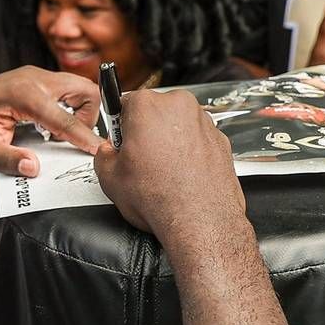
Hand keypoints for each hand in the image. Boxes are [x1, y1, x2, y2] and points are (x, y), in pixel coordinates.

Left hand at [0, 66, 102, 175]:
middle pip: (84, 90)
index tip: (98, 152)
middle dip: (89, 118)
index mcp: (21, 93)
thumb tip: (34, 168)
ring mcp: (33, 76)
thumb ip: (7, 159)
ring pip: (78, 88)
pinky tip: (50, 128)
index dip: (85, 137)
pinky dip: (69, 108)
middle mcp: (31, 78)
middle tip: (74, 143)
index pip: (66, 117)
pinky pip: (65, 91)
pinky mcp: (33, 81)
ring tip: (59, 137)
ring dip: (80, 112)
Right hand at [95, 89, 243, 237]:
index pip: (124, 103)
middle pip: (154, 111)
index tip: (121, 141)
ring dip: (168, 141)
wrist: (200, 220)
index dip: (120, 127)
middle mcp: (179, 106)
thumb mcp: (110, 178)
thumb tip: (107, 154)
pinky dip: (189, 151)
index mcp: (147, 105)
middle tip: (141, 160)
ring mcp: (203, 121)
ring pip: (177, 124)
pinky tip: (181, 174)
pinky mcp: (221, 139)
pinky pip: (197, 139)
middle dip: (146, 131)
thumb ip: (103, 156)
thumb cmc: (161, 198)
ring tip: (162, 171)